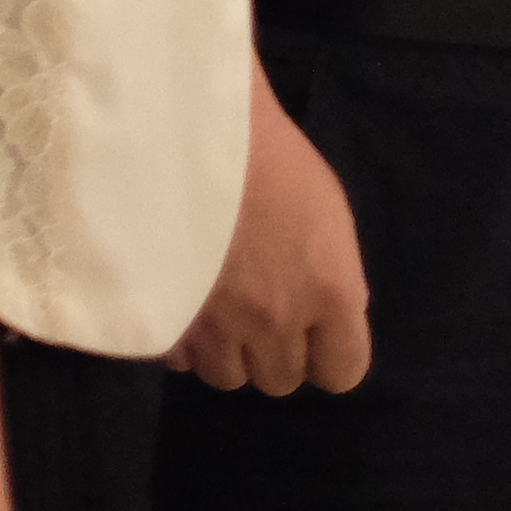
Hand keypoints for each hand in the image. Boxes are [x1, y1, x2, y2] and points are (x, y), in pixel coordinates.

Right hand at [171, 74, 372, 395]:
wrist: (194, 130)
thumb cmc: (272, 159)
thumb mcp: (329, 214)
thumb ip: (337, 277)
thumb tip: (339, 315)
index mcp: (330, 291)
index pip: (344, 372)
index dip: (329, 355)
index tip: (315, 333)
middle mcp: (277, 321)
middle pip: (282, 380)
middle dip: (274, 350)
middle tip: (261, 308)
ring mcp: (218, 326)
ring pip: (228, 377)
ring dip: (228, 350)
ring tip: (220, 304)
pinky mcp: (166, 321)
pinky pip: (182, 360)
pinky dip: (186, 340)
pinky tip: (186, 298)